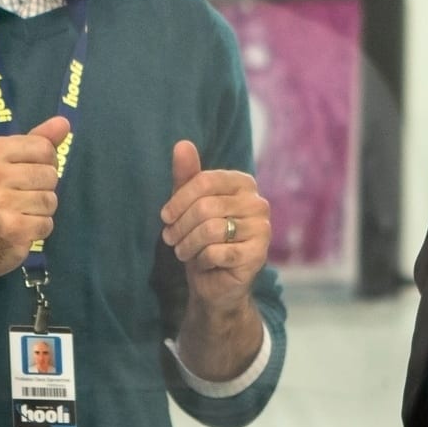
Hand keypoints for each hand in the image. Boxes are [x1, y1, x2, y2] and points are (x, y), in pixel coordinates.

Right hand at [0, 115, 69, 286]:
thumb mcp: (2, 163)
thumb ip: (35, 141)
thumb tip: (64, 122)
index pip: (44, 148)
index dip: (44, 164)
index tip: (24, 175)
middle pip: (51, 175)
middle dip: (42, 189)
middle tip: (17, 199)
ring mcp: (0, 202)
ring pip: (51, 200)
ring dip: (40, 212)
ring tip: (17, 214)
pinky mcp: (12, 229)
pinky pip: (47, 224)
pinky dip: (37, 230)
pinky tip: (18, 230)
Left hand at [159, 140, 269, 312]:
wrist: (216, 282)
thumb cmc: (202, 238)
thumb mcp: (190, 205)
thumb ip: (187, 175)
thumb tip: (182, 143)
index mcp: (243, 183)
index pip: (205, 180)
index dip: (179, 200)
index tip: (165, 217)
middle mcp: (258, 202)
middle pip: (205, 207)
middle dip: (180, 226)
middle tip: (170, 239)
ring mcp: (262, 229)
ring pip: (210, 230)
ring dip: (187, 244)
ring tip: (182, 251)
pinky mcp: (258, 255)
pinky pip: (217, 253)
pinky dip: (201, 260)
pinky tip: (203, 263)